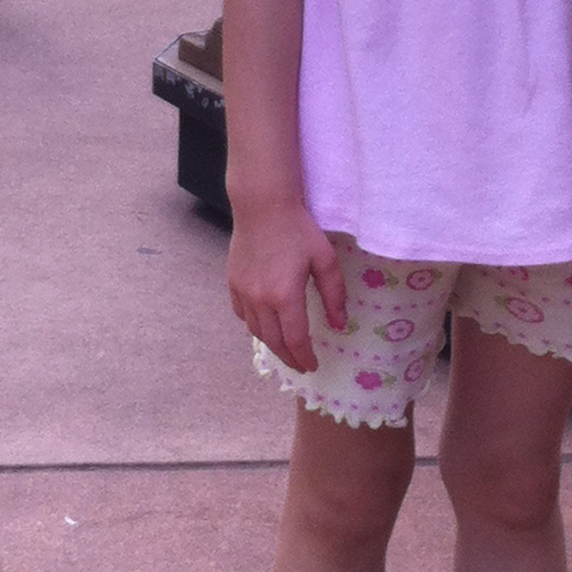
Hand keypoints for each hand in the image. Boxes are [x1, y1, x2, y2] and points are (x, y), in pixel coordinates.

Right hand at [226, 201, 346, 372]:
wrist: (263, 205)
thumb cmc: (298, 229)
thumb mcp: (324, 259)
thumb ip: (333, 294)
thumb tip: (339, 325)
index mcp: (285, 297)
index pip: (296, 340)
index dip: (305, 357)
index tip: (313, 366)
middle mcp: (260, 301)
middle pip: (274, 342)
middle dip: (289, 358)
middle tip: (300, 364)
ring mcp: (243, 293)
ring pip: (256, 331)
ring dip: (272, 344)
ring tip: (285, 348)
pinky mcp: (232, 284)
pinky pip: (243, 315)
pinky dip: (255, 325)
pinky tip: (265, 324)